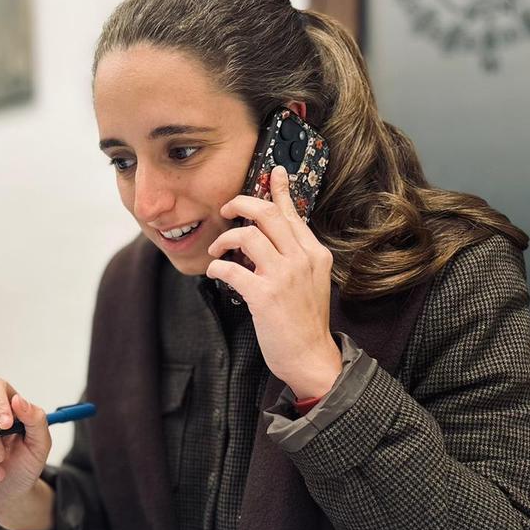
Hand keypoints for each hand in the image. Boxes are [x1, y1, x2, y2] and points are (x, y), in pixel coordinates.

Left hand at [206, 166, 341, 398]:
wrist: (310, 357)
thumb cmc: (305, 322)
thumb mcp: (311, 282)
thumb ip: (295, 257)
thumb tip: (268, 237)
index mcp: (315, 254)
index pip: (293, 214)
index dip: (280, 191)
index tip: (273, 172)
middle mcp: (302, 259)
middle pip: (268, 214)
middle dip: (241, 203)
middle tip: (226, 207)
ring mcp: (284, 276)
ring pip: (248, 236)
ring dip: (224, 239)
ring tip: (216, 250)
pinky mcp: (265, 295)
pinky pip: (232, 269)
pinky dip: (217, 268)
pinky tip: (214, 273)